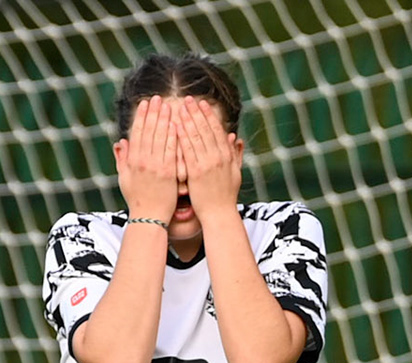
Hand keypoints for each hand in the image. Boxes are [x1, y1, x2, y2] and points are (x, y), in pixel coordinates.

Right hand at [113, 97, 178, 223]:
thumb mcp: (125, 179)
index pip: (137, 133)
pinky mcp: (167, 173)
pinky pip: (171, 151)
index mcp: (132, 161)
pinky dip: (173, 137)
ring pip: (159, 138)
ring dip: (164, 120)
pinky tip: (177, 124)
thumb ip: (122, 159)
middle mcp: (142, 162)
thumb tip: (120, 142)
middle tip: (158, 98)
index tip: (145, 103)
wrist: (149, 218)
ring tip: (168, 105)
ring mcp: (155, 167)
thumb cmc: (137, 199)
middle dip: (153, 113)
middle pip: (148, 131)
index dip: (141, 117)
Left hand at [176, 98, 241, 217]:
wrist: (220, 215)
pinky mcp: (196, 173)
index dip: (209, 115)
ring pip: (196, 137)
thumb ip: (235, 155)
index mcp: (227, 156)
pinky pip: (188, 151)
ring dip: (188, 120)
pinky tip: (175, 126)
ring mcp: (207, 164)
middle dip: (196, 113)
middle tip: (188, 99)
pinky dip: (182, 137)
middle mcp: (218, 157)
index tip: (202, 103)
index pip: (217, 130)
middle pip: (206, 129)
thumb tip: (236, 138)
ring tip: (180, 107)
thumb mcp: (235, 173)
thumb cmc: (226, 196)